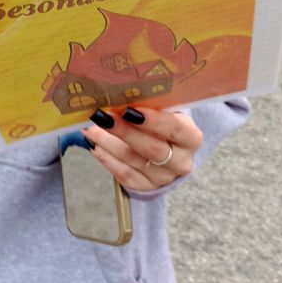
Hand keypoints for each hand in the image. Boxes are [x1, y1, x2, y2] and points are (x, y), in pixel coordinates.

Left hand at [83, 106, 202, 190]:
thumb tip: (118, 95)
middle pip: (152, 148)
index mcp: (191, 137)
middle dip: (124, 131)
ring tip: (90, 129)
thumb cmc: (162, 120)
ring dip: (108, 144)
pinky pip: (125, 175)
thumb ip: (148, 104)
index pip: (175, 129)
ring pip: (134, 161)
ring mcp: (165, 177)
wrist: (167, 146)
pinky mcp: (148, 187)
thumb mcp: (163, 110)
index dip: (154, 120)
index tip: (129, 110)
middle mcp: (182, 161)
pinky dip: (108, 160)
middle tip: (102, 117)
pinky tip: (95, 146)